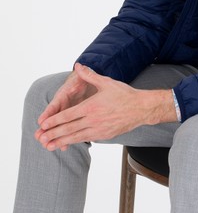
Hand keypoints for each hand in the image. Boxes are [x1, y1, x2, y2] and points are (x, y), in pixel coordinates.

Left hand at [36, 64, 176, 150]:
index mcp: (91, 107)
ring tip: (49, 146)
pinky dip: (76, 141)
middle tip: (40, 138)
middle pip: (69, 129)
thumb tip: (78, 66)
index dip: (54, 121)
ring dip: (61, 142)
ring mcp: (99, 130)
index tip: (43, 124)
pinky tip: (68, 143)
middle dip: (53, 134)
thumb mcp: (106, 82)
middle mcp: (93, 120)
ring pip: (76, 137)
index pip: (68, 115)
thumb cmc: (124, 94)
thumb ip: (89, 75)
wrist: (141, 108)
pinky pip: (87, 139)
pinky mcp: (105, 135)